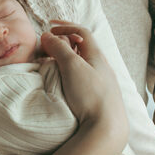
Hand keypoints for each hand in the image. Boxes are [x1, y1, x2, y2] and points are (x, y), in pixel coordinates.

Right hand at [41, 23, 127, 142]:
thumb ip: (59, 48)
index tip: (50, 27)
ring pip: (84, 64)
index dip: (66, 26)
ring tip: (52, 64)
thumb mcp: (72, 66)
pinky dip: (71, 74)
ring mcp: (102, 83)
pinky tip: (65, 82)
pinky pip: (84, 78)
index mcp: (97, 55)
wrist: (107, 128)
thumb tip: (47, 36)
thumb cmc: (90, 94)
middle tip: (49, 46)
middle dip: (65, 42)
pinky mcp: (100, 98)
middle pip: (84, 47)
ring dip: (67, 59)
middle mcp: (102, 67)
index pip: (82, 32)